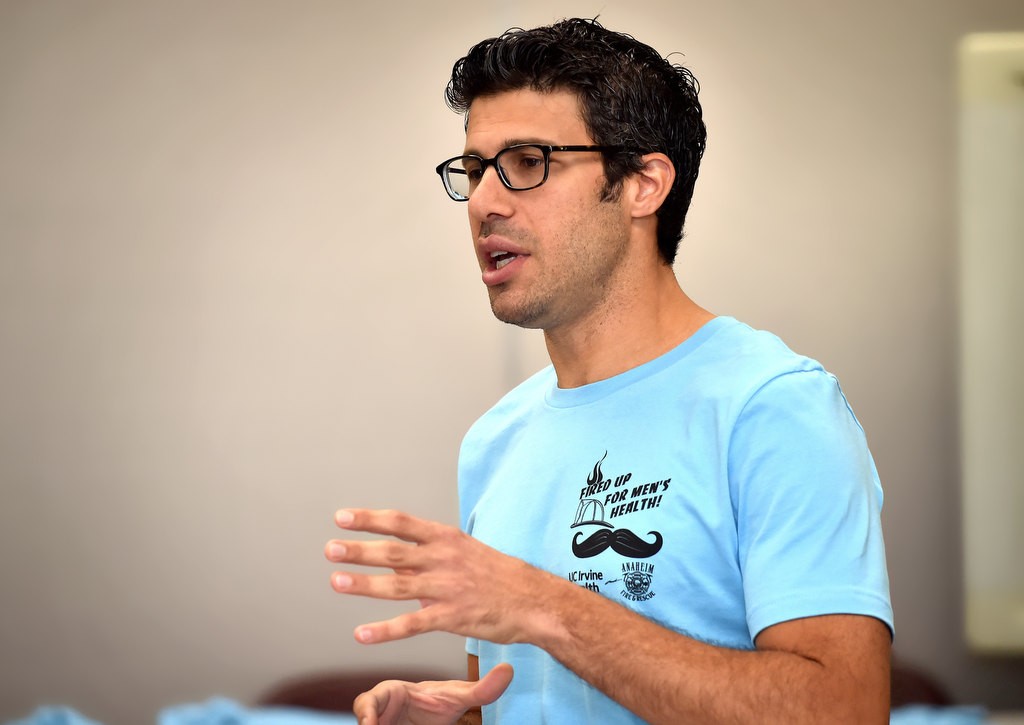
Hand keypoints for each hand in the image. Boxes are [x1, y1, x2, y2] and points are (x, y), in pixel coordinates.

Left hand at [325, 508, 561, 644]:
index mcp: (446, 539)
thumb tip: (395, 558)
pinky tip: (362, 633)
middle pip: (394, 552)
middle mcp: (443, 559)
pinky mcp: (451, 617)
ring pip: (398, 586)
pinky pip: (412, 624)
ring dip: (365, 584)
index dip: (370, 519)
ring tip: (336, 581)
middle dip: (359, 550)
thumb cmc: (499, 574)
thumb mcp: (466, 551)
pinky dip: (385, 630)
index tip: (342, 517)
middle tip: (331, 549)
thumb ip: (429, 554)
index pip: (401, 523)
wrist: (534, 600)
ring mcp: (447, 588)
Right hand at [352, 664, 512, 724]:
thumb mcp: (459, 698)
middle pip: (360, 719)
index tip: (370, 724)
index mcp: (390, 693)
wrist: (427, 716)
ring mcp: (376, 720)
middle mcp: (377, 709)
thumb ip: (482, 689)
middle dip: (363, 724)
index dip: (366, 711)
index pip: (367, 701)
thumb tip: (509, 670)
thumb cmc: (437, 704)